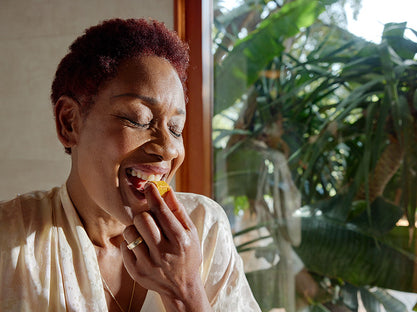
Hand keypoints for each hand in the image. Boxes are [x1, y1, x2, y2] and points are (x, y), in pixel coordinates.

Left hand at [121, 183, 210, 310]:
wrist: (182, 288)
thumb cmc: (188, 254)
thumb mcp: (191, 232)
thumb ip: (178, 210)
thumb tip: (166, 189)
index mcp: (180, 240)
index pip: (162, 212)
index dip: (153, 195)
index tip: (148, 186)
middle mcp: (163, 253)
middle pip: (142, 219)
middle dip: (144, 213)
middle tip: (149, 217)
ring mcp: (148, 264)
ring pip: (130, 232)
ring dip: (136, 228)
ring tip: (145, 234)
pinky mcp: (136, 272)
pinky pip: (125, 246)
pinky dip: (131, 243)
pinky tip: (142, 247)